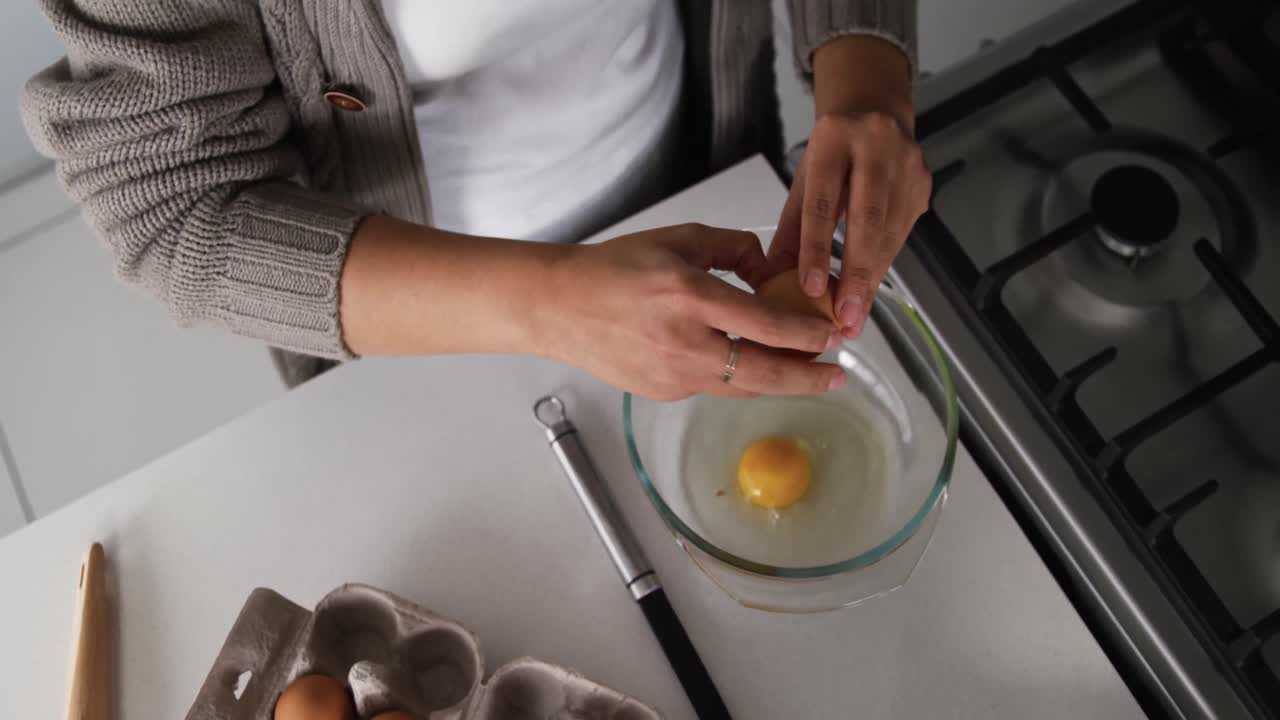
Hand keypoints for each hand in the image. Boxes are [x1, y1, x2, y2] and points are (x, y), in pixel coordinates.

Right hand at [540, 224, 844, 400]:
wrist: (558, 307)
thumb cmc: (613, 269)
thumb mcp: (677, 239)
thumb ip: (731, 247)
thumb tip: (769, 268)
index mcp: (689, 295)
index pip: (765, 323)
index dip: (806, 334)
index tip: (831, 335)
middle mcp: (684, 341)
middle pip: (763, 372)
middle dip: (809, 376)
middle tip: (838, 374)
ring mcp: (672, 374)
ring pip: (742, 388)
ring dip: (779, 383)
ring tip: (807, 376)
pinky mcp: (663, 392)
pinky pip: (712, 387)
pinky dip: (736, 377)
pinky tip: (749, 366)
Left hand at [766, 35, 930, 337]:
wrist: (873, 109)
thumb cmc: (833, 151)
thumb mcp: (804, 180)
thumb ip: (792, 228)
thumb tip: (775, 279)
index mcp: (833, 139)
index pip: (824, 203)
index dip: (817, 249)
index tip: (811, 288)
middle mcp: (875, 145)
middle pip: (867, 219)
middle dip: (856, 274)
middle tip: (845, 317)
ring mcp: (905, 163)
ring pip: (889, 231)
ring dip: (872, 278)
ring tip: (855, 315)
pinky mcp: (922, 182)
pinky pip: (902, 232)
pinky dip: (884, 263)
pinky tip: (870, 288)